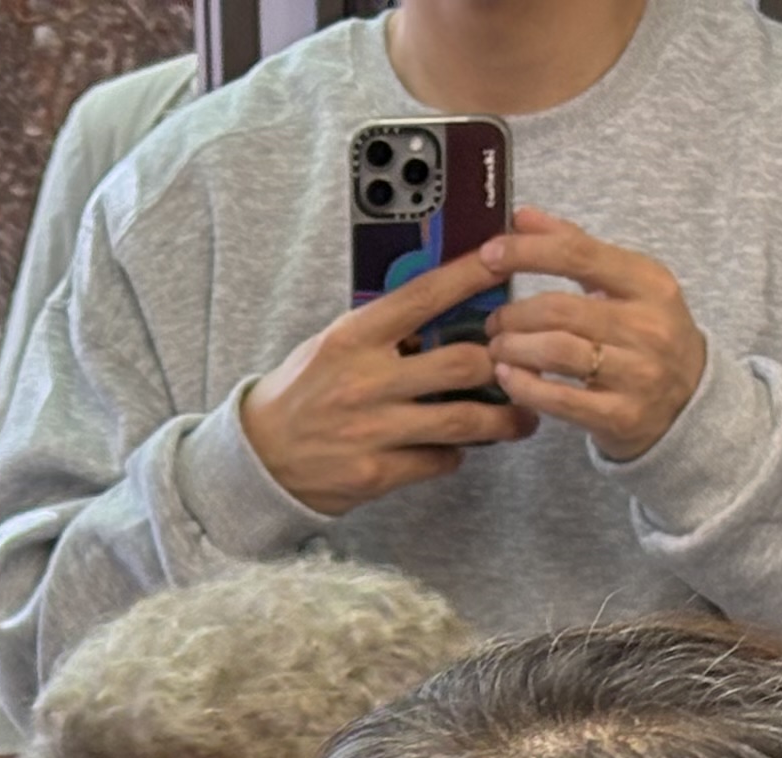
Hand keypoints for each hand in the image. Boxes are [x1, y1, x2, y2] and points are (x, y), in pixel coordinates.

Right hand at [236, 245, 536, 514]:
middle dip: (503, 362)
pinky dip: (454, 453)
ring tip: (522, 418)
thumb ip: (386, 329)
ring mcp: (371, 432)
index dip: (473, 275)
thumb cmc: (302, 393)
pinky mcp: (375, 475)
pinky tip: (457, 448)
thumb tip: (449, 306)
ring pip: (462, 421)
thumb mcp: (334, 345)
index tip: (509, 258)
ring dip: (503, 419)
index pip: (424, 296)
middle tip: (524, 362)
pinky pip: (438, 461)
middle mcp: (364, 382)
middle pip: (462, 363)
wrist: (257, 459)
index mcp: (353, 339)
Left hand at [485, 207, 707, 462]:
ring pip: (556, 352)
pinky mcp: (622, 415)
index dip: (527, 252)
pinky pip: (559, 399)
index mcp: (648, 282)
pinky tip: (508, 378)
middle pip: (559, 308)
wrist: (689, 402)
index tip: (489, 255)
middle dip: (514, 314)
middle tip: (494, 323)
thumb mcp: (625, 285)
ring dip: (513, 349)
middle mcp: (647, 325)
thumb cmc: (645, 334)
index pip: (578, 254)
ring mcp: (637, 372)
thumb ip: (574, 247)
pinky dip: (524, 386)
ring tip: (498, 349)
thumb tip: (522, 216)